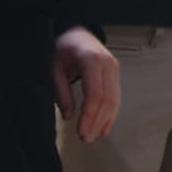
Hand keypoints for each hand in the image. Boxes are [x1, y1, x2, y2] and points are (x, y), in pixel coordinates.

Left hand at [51, 26, 119, 142]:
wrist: (75, 32)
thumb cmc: (63, 48)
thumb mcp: (55, 68)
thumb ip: (61, 92)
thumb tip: (69, 116)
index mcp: (90, 59)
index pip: (94, 93)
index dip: (89, 115)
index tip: (81, 131)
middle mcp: (106, 63)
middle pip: (107, 99)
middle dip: (97, 121)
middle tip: (85, 138)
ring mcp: (113, 67)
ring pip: (114, 99)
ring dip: (105, 120)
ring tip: (93, 135)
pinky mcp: (115, 72)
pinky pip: (116, 96)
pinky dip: (111, 113)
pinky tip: (104, 127)